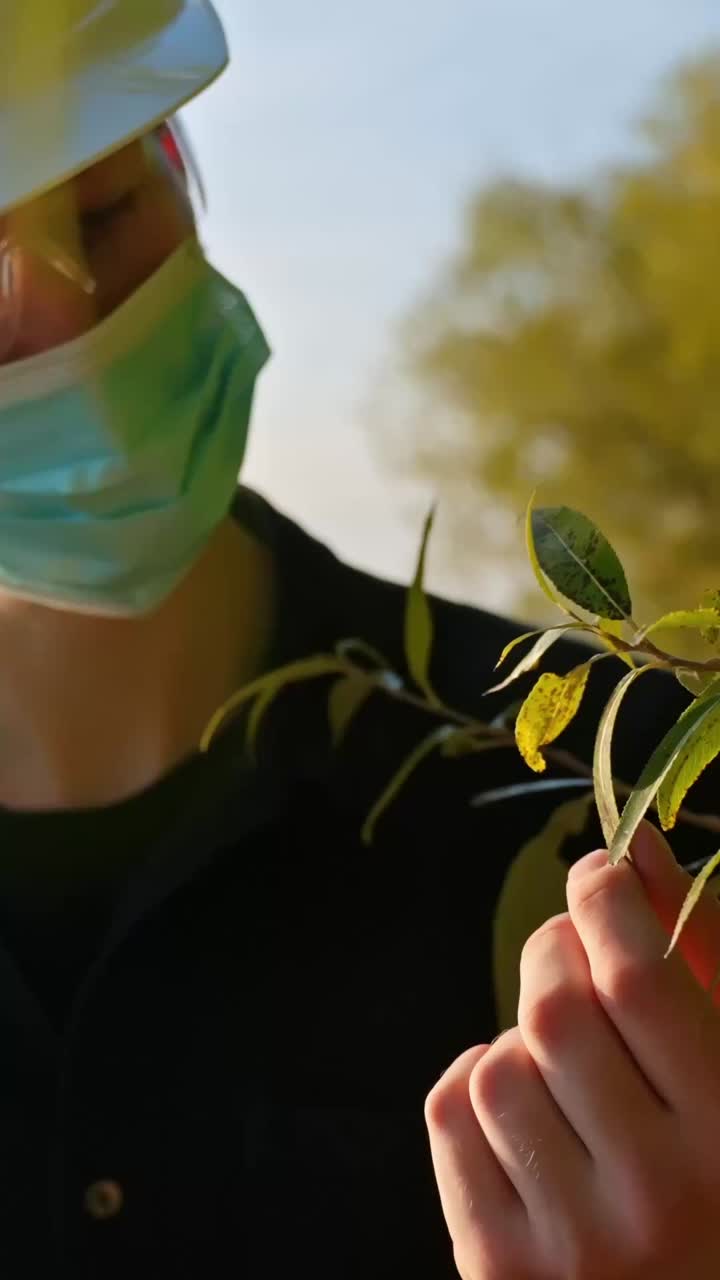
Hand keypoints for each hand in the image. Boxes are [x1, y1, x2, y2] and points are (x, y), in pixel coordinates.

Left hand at [425, 823, 719, 1278]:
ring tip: (567, 1069)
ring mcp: (569, 1243)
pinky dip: (476, 1086)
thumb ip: (700, 950)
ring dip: (523, 1038)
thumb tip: (633, 845)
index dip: (607, 900)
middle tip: (575, 958)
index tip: (598, 875)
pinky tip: (525, 1112)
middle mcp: (652, 1197)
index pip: (639, 979)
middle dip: (556, 953)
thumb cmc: (714, 1175)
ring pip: (499, 1063)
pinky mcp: (497, 1268)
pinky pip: (451, 1117)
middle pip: (556, 1009)